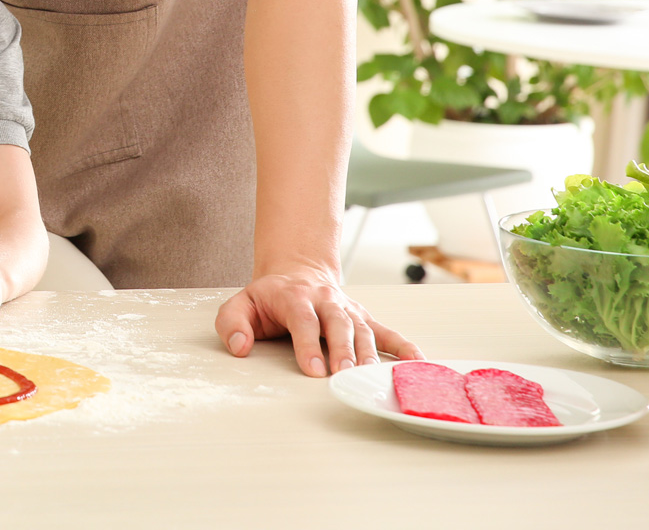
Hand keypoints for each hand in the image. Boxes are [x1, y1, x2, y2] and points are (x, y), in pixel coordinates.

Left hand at [214, 267, 420, 375]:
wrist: (296, 273)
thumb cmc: (268, 298)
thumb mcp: (240, 304)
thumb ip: (232, 323)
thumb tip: (239, 346)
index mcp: (294, 297)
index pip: (303, 320)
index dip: (308, 345)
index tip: (313, 370)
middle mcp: (325, 300)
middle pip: (337, 323)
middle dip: (342, 348)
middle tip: (345, 372)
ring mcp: (347, 309)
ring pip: (362, 329)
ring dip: (368, 352)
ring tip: (371, 376)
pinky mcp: (363, 318)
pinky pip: (386, 332)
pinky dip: (403, 346)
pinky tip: (417, 362)